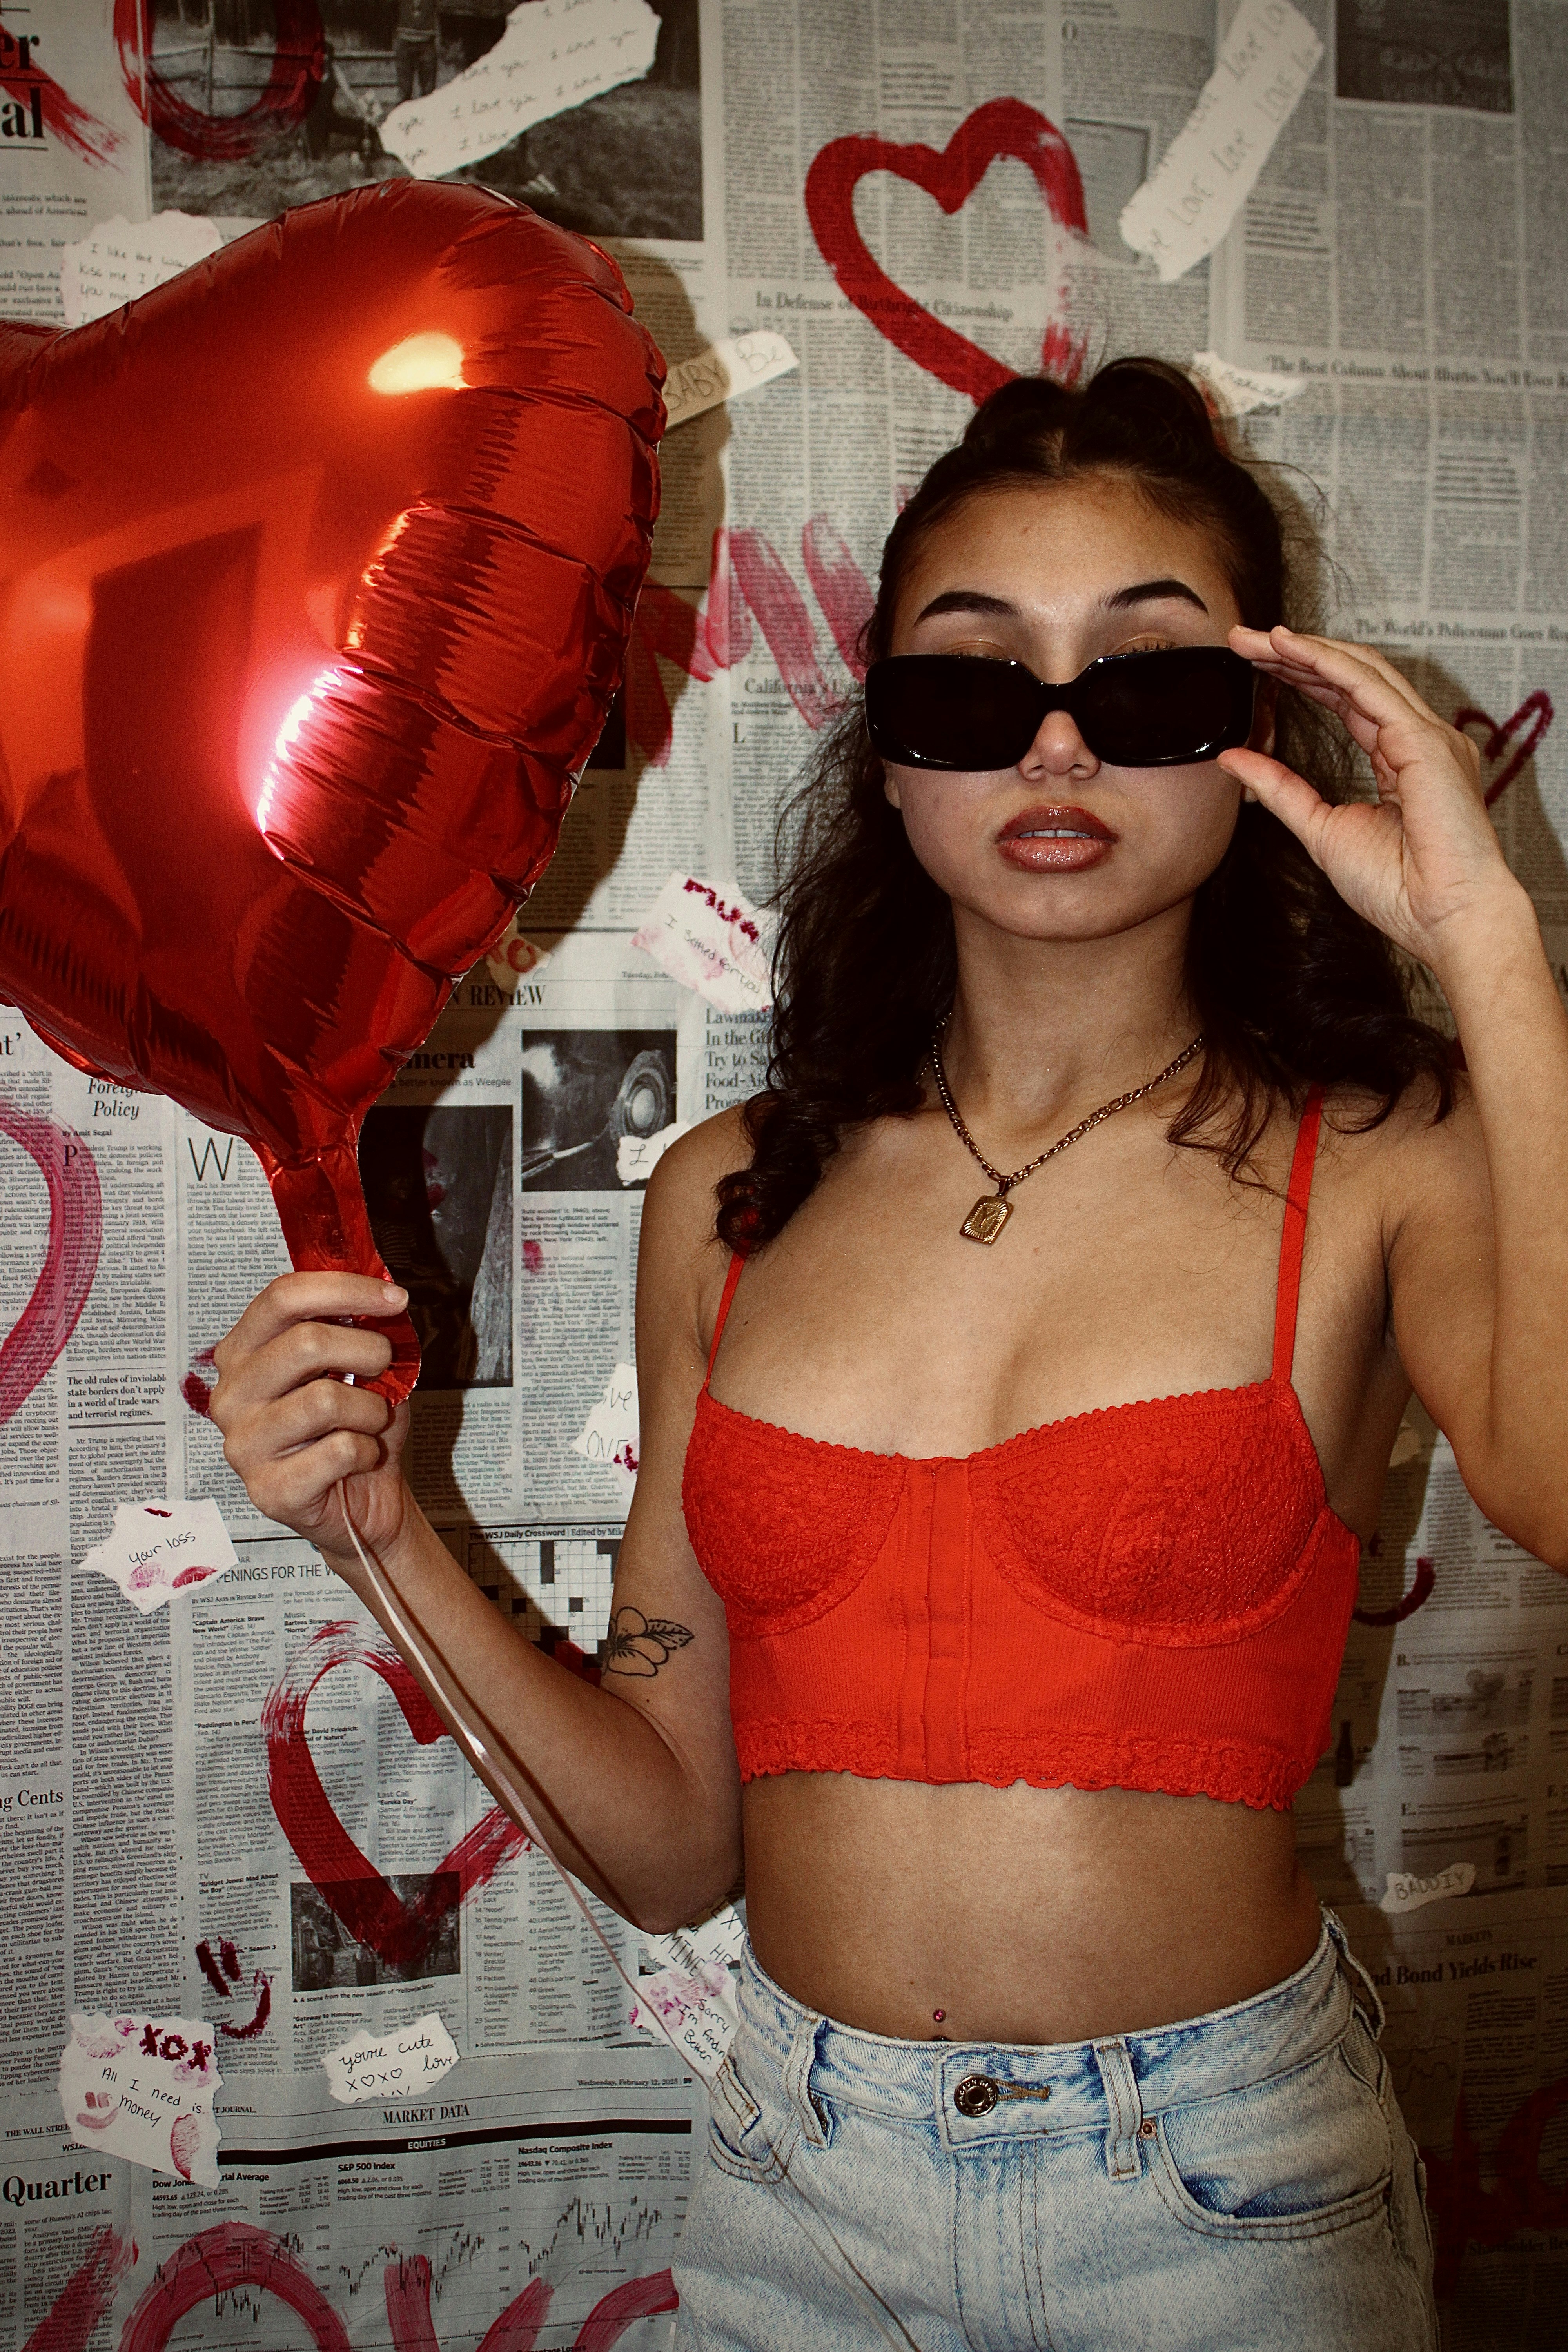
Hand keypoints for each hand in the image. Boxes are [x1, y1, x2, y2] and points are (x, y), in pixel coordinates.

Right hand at [210, 1274, 412, 1565]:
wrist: (363, 1499)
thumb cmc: (356, 1426)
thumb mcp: (360, 1366)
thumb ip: (361, 1327)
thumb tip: (382, 1295)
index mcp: (244, 1353)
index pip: (282, 1297)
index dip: (344, 1289)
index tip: (393, 1298)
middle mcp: (231, 1395)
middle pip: (304, 1342)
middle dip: (366, 1349)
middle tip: (383, 1364)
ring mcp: (243, 1445)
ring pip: (325, 1400)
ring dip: (370, 1408)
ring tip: (370, 1420)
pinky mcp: (269, 1490)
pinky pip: (339, 1450)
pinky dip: (368, 1451)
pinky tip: (359, 1458)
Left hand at [1220, 625, 1525, 969]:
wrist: (1443, 918)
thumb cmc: (1399, 889)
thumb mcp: (1320, 829)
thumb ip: (1279, 790)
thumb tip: (1235, 759)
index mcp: (1399, 758)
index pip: (1345, 700)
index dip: (1300, 676)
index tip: (1255, 664)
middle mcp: (1418, 738)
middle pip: (1350, 676)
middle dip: (1295, 654)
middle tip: (1243, 640)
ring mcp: (1426, 735)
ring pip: (1359, 671)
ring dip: (1304, 650)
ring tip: (1256, 638)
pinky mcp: (1424, 740)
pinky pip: (1368, 687)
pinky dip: (1326, 663)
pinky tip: (1289, 649)